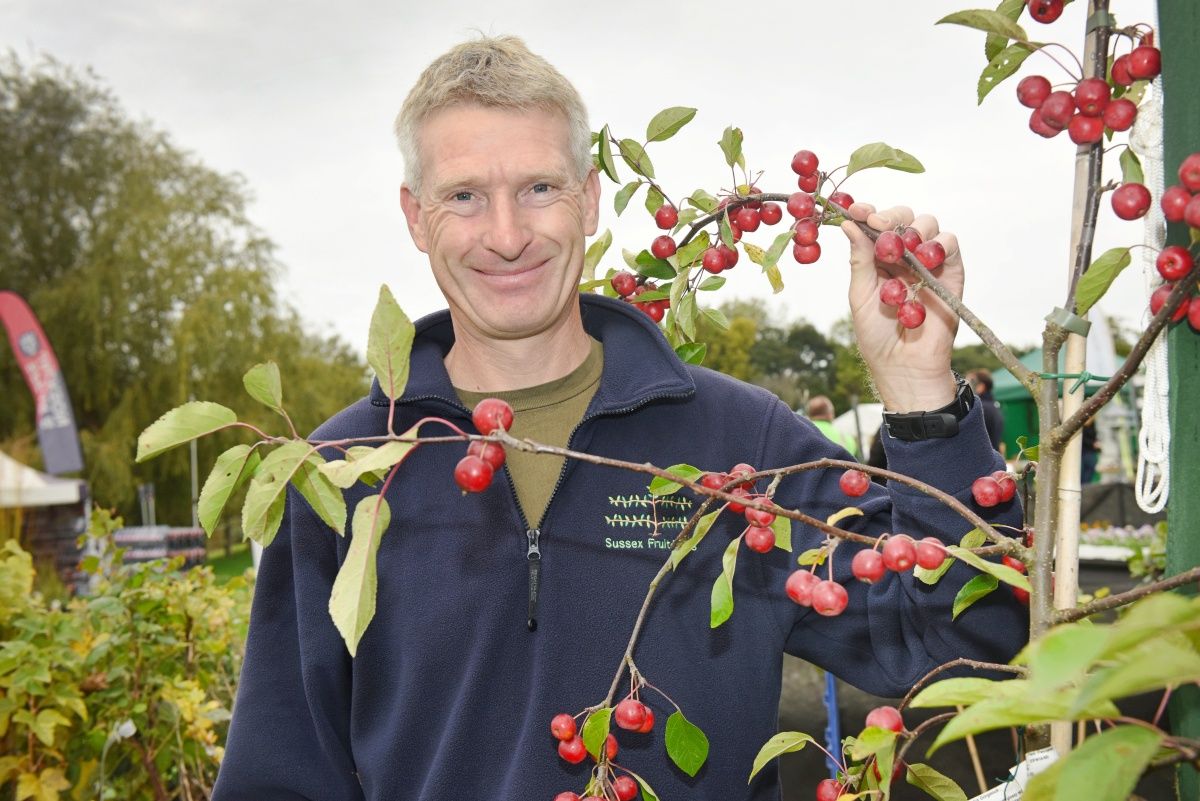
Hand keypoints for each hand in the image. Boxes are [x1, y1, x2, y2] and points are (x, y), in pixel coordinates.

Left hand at [840, 203, 959, 412]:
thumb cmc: (876, 336)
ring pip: (928, 224)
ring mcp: (928, 262)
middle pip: (903, 217)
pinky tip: (924, 257)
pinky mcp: (952, 272)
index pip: (875, 225)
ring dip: (914, 228)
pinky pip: (950, 244)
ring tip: (902, 249)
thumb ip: (859, 259)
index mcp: (878, 259)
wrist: (904, 365)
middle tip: (879, 224)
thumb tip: (848, 224)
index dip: (867, 212)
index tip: (856, 209)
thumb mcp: (860, 295)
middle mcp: (904, 256)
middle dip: (891, 215)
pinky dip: (938, 243)